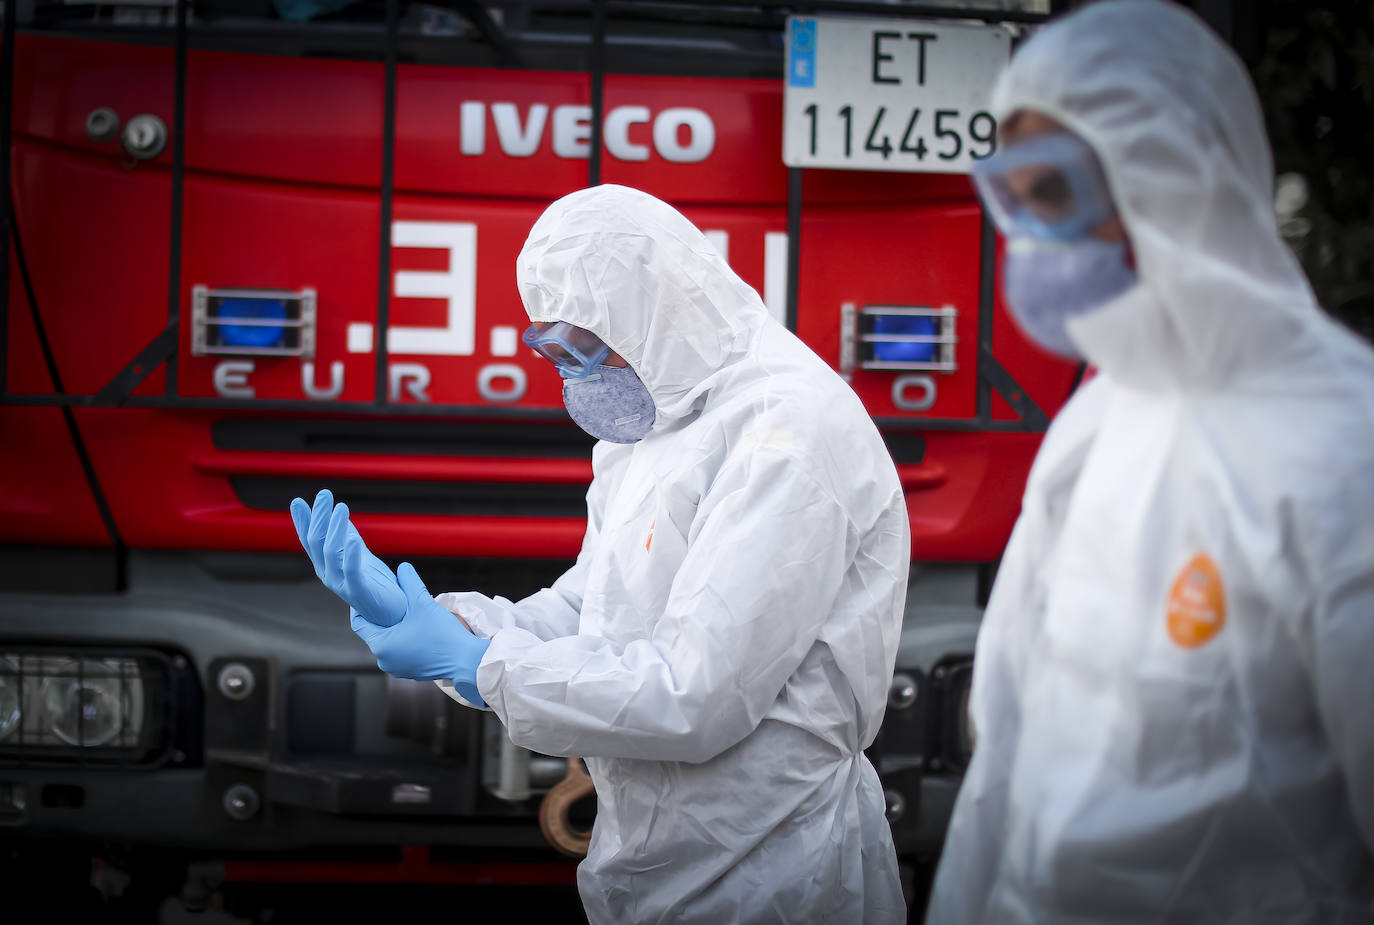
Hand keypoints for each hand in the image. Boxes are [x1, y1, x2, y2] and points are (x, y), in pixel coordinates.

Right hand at [290, 488, 405, 627]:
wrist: (392, 613)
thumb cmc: (375, 583)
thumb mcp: (359, 554)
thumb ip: (347, 535)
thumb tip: (338, 512)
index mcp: (327, 565)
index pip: (310, 540)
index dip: (303, 521)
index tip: (298, 501)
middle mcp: (329, 574)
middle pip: (318, 542)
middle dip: (320, 517)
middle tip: (324, 494)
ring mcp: (341, 584)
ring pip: (331, 553)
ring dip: (335, 528)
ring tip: (341, 507)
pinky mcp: (359, 591)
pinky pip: (352, 571)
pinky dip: (350, 555)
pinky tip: (352, 539)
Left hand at [350, 562, 491, 705]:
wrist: (466, 661)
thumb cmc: (442, 634)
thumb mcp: (423, 603)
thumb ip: (410, 582)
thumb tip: (402, 568)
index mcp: (381, 646)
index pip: (359, 623)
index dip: (361, 606)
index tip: (368, 594)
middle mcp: (385, 661)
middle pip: (376, 632)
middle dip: (383, 615)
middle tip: (393, 600)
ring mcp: (398, 669)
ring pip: (391, 642)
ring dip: (397, 627)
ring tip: (408, 613)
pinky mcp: (411, 672)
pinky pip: (402, 651)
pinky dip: (407, 639)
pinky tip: (419, 628)